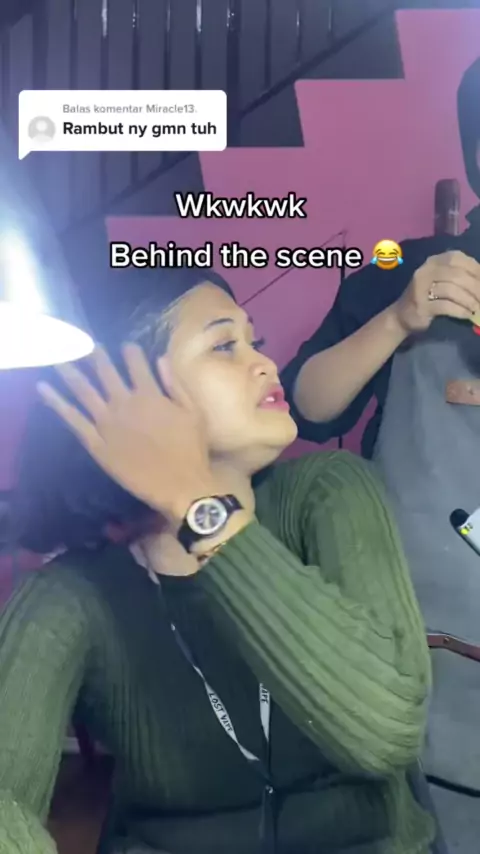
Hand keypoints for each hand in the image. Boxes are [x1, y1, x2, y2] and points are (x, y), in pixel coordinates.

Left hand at [37, 344, 218, 523]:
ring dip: (68, 370)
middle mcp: (124, 403)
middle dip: (92, 354)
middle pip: (104, 370)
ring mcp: (107, 423)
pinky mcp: (96, 443)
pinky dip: (56, 402)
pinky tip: (43, 388)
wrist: (179, 485)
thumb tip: (160, 359)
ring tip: (57, 355)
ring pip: (82, 390)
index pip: (135, 361)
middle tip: (82, 342)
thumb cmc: (191, 450)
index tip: (125, 345)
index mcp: (149, 394)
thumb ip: (175, 384)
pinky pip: (72, 419)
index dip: (129, 350)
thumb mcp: (193, 412)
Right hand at [391, 250, 479, 333]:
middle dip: (475, 287)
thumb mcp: (442, 280)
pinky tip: (467, 315)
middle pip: (456, 274)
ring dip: (469, 300)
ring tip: (477, 308)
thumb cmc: (428, 297)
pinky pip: (445, 306)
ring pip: (451, 290)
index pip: (457, 258)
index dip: (474, 268)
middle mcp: (425, 271)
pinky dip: (460, 310)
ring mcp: (421, 288)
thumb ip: (459, 276)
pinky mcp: (421, 306)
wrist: (402, 316)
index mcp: (433, 261)